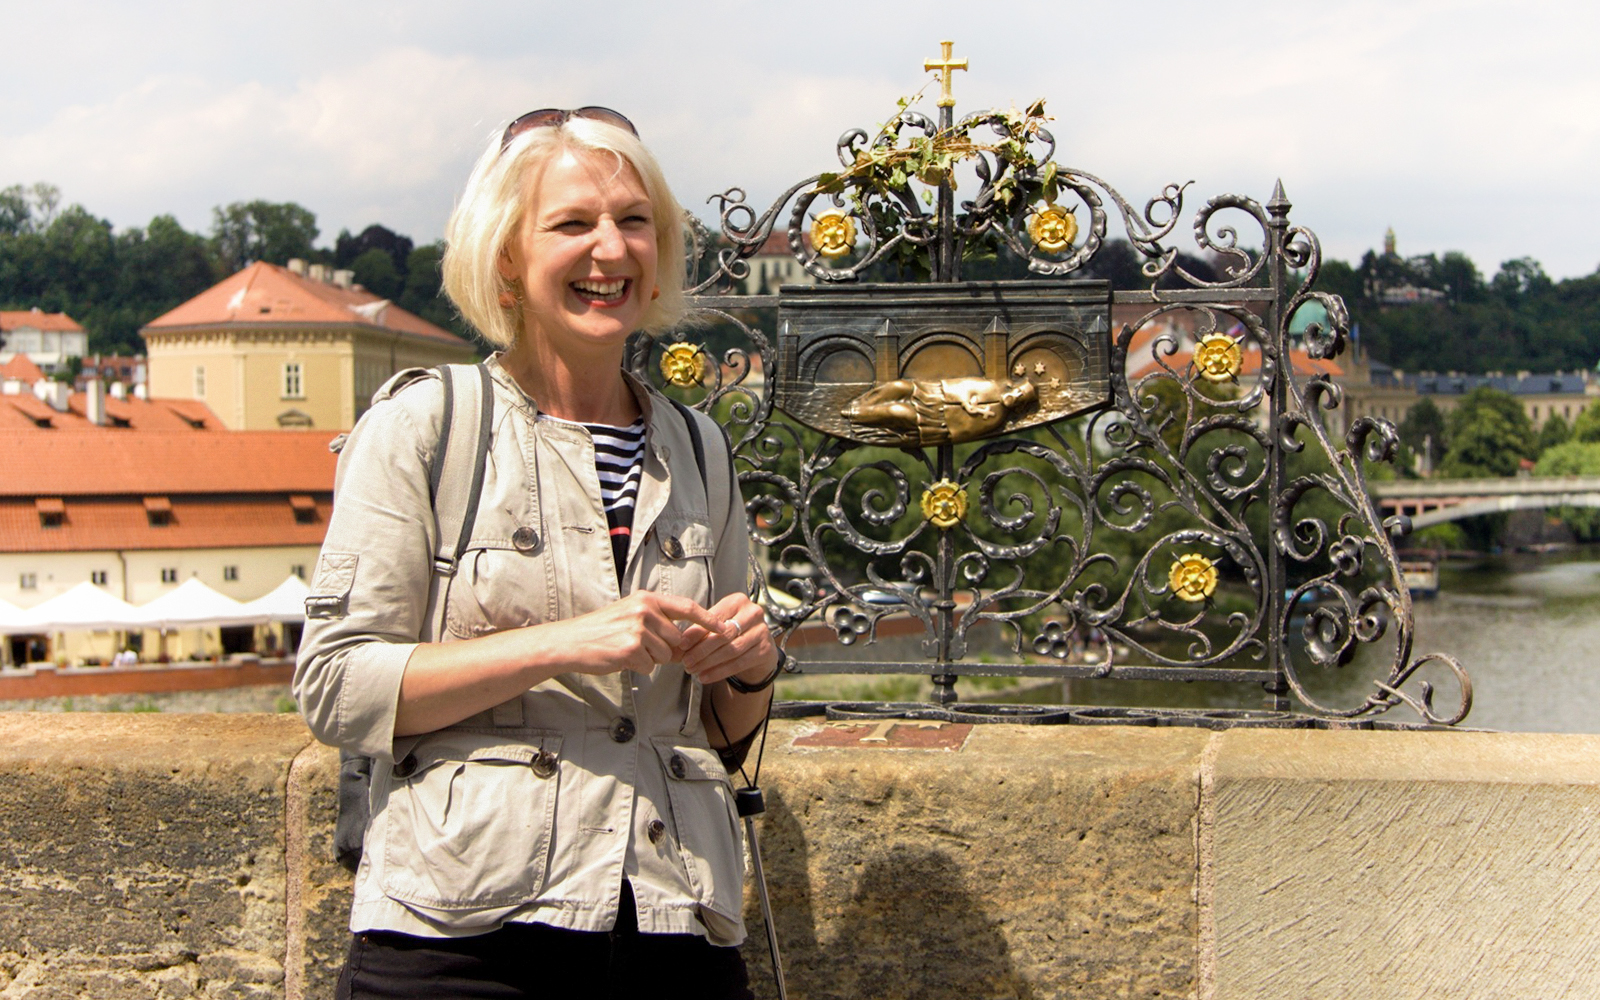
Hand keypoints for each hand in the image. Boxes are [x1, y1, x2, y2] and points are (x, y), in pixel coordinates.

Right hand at [533, 591, 728, 677]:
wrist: (570, 641)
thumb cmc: (601, 630)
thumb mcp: (630, 614)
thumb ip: (658, 623)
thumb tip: (686, 642)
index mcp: (647, 599)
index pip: (687, 607)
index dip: (709, 619)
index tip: (727, 628)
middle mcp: (645, 610)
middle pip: (677, 639)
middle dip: (664, 649)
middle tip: (637, 645)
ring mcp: (638, 629)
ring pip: (665, 655)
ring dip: (649, 659)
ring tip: (626, 650)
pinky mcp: (631, 649)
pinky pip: (649, 666)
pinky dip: (637, 668)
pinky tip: (620, 658)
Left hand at [678, 592, 776, 688]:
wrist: (758, 647)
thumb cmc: (733, 632)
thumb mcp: (718, 625)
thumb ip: (702, 629)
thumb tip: (682, 642)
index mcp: (737, 601)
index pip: (715, 617)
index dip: (697, 632)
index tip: (682, 645)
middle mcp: (753, 613)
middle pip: (724, 634)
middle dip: (702, 650)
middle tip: (686, 662)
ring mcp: (762, 632)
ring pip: (731, 650)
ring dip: (709, 662)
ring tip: (693, 670)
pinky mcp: (766, 650)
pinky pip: (739, 663)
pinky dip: (720, 672)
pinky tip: (705, 677)